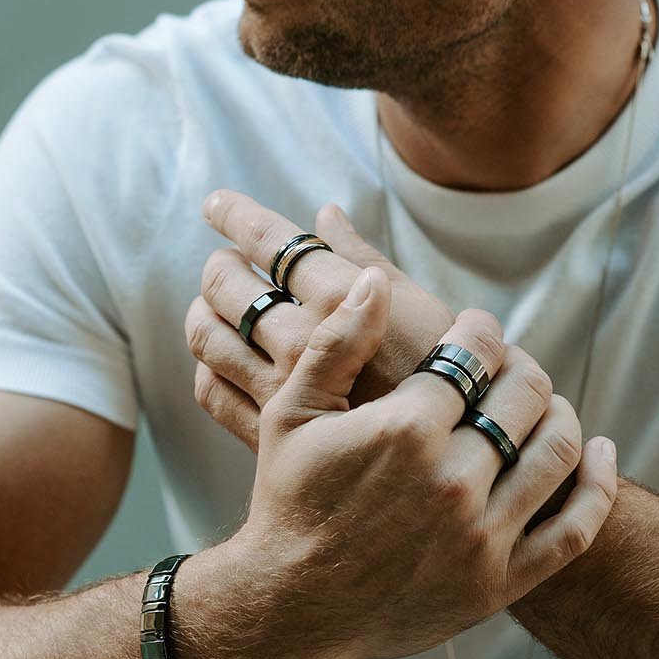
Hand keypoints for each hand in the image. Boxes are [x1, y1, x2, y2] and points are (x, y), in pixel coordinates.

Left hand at [185, 190, 454, 449]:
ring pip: (209, 336)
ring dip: (205, 310)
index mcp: (340, 298)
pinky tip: (227, 356)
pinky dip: (210, 366)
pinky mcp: (269, 433)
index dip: (236, 214)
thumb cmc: (447, 372)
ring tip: (218, 303)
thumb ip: (360, 257)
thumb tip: (325, 215)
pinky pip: (213, 390)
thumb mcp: (416, 303)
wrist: (452, 455)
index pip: (270, 241)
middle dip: (220, 264)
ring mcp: (281, 389)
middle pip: (227, 285)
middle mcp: (302, 340)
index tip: (217, 203)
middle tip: (227, 261)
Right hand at [230, 264, 617, 658]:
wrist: (290, 605)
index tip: (473, 331)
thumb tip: (378, 281)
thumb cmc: (290, 499)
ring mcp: (481, 535)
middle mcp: (452, 479)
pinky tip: (600, 451)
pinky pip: (575, 529)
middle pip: (525, 394)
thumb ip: (338, 341)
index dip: (481, 329)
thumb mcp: (292, 410)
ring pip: (558, 450)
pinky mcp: (499, 583)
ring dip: (560, 412)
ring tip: (542, 404)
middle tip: (506, 367)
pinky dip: (599, 483)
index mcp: (406, 428)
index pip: (476, 351)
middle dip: (520, 367)